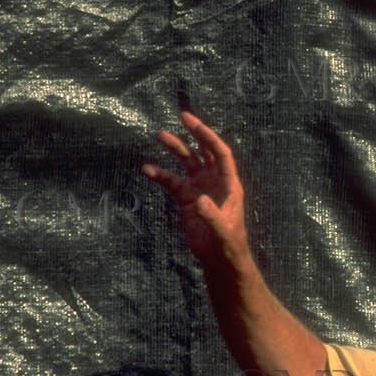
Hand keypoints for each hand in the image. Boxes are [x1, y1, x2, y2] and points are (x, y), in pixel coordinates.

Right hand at [142, 111, 250, 269]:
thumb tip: (200, 202)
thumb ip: (213, 216)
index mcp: (229, 183)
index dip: (208, 136)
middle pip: (204, 151)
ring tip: (160, 134)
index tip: (192, 123)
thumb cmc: (228, 245)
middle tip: (182, 116)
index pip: (220, 153)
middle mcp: (214, 181)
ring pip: (187, 162)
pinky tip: (146, 169)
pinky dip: (160, 174)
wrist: (219, 259)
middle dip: (195, 134)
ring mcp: (200, 188)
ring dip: (175, 148)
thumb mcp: (223, 232)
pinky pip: (172, 181)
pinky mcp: (187, 199)